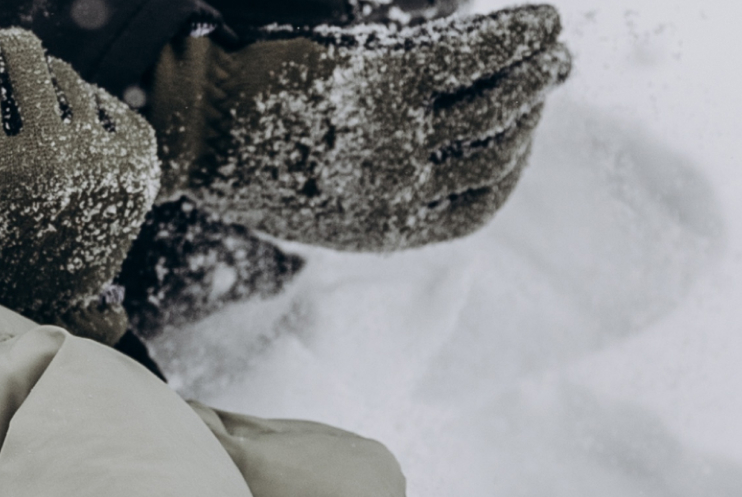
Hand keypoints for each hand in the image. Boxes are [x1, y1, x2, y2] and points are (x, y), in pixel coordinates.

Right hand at [0, 0, 160, 341]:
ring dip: (30, 86)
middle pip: (19, 46)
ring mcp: (103, 164)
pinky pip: (97, 95)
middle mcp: (50, 165)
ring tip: (12, 138)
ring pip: (61, 70)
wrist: (27, 305)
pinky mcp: (140, 162)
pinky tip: (52, 158)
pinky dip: (70, 114)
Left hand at [148, 4, 571, 251]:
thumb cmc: (240, 154)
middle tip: (555, 71)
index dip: (512, 163)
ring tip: (554, 41)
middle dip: (532, 108)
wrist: (186, 131)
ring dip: (535, 69)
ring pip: (493, 104)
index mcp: (386, 231)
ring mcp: (395, 144)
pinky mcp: (382, 89)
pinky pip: (471, 59)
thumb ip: (371, 190)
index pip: (479, 205)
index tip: (524, 129)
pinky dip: (512, 35)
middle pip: (496, 151)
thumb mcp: (312, 196)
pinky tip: (542, 18)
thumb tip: (419, 166)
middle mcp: (400, 196)